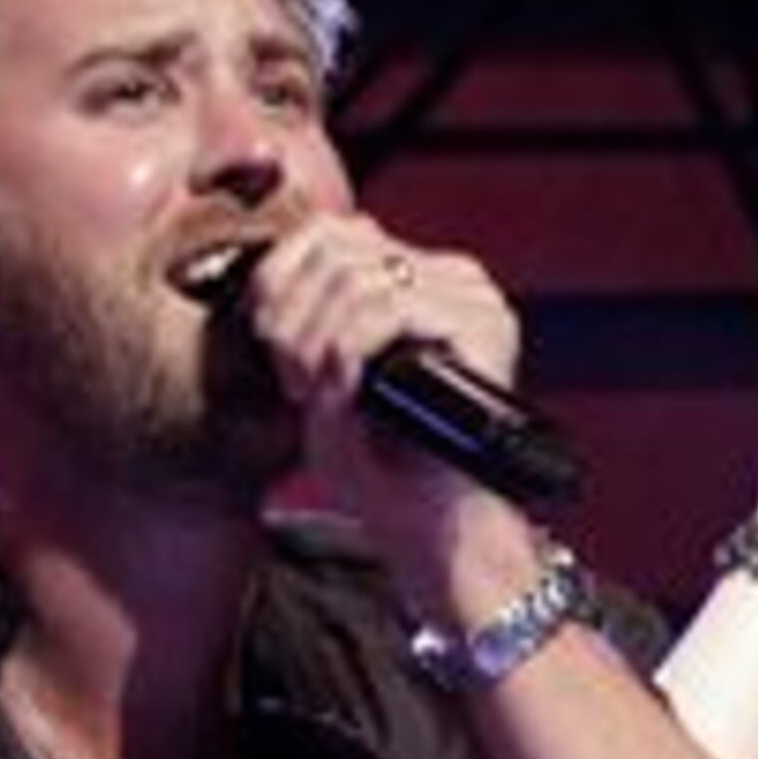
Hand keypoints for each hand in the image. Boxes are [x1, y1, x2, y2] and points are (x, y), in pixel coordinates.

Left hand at [269, 217, 554, 611]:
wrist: (434, 528)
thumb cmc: (380, 466)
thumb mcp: (320, 379)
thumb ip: (302, 319)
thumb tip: (276, 274)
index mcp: (418, 277)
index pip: (330, 230)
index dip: (279, 279)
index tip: (270, 348)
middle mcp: (452, 277)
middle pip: (338, 244)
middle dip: (292, 314)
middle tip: (291, 380)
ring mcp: (474, 298)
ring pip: (357, 274)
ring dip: (314, 337)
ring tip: (313, 392)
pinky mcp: (487, 327)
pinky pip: (390, 308)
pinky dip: (347, 348)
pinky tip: (344, 388)